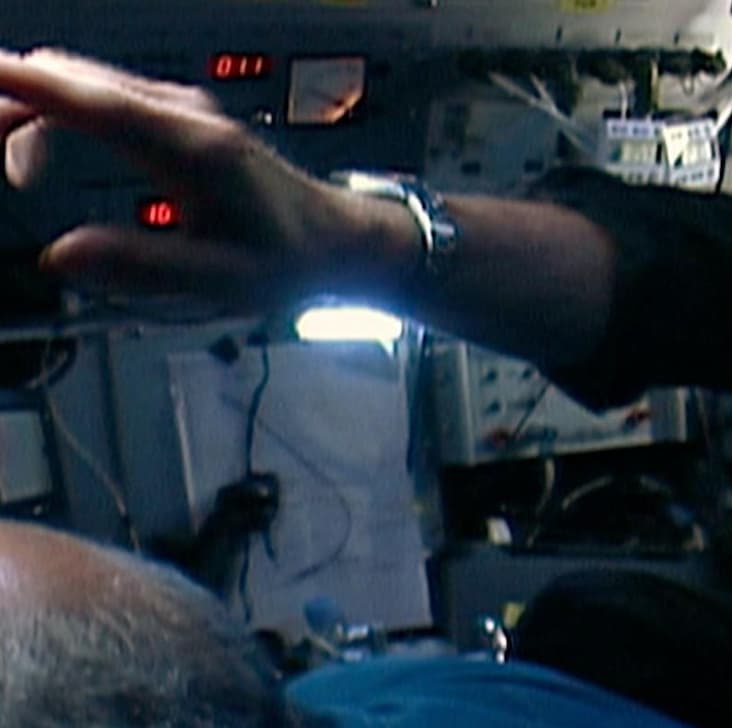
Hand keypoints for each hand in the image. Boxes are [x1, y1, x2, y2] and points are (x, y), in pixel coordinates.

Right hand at [0, 48, 415, 302]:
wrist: (335, 237)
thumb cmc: (288, 258)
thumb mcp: (222, 281)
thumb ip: (144, 268)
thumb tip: (63, 256)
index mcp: (194, 149)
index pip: (91, 100)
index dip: (22, 86)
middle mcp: (185, 114)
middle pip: (71, 78)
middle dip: (11, 104)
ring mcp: (180, 109)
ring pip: (80, 80)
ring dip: (29, 109)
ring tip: (13, 170)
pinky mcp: (176, 116)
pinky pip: (98, 94)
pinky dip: (55, 111)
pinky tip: (40, 154)